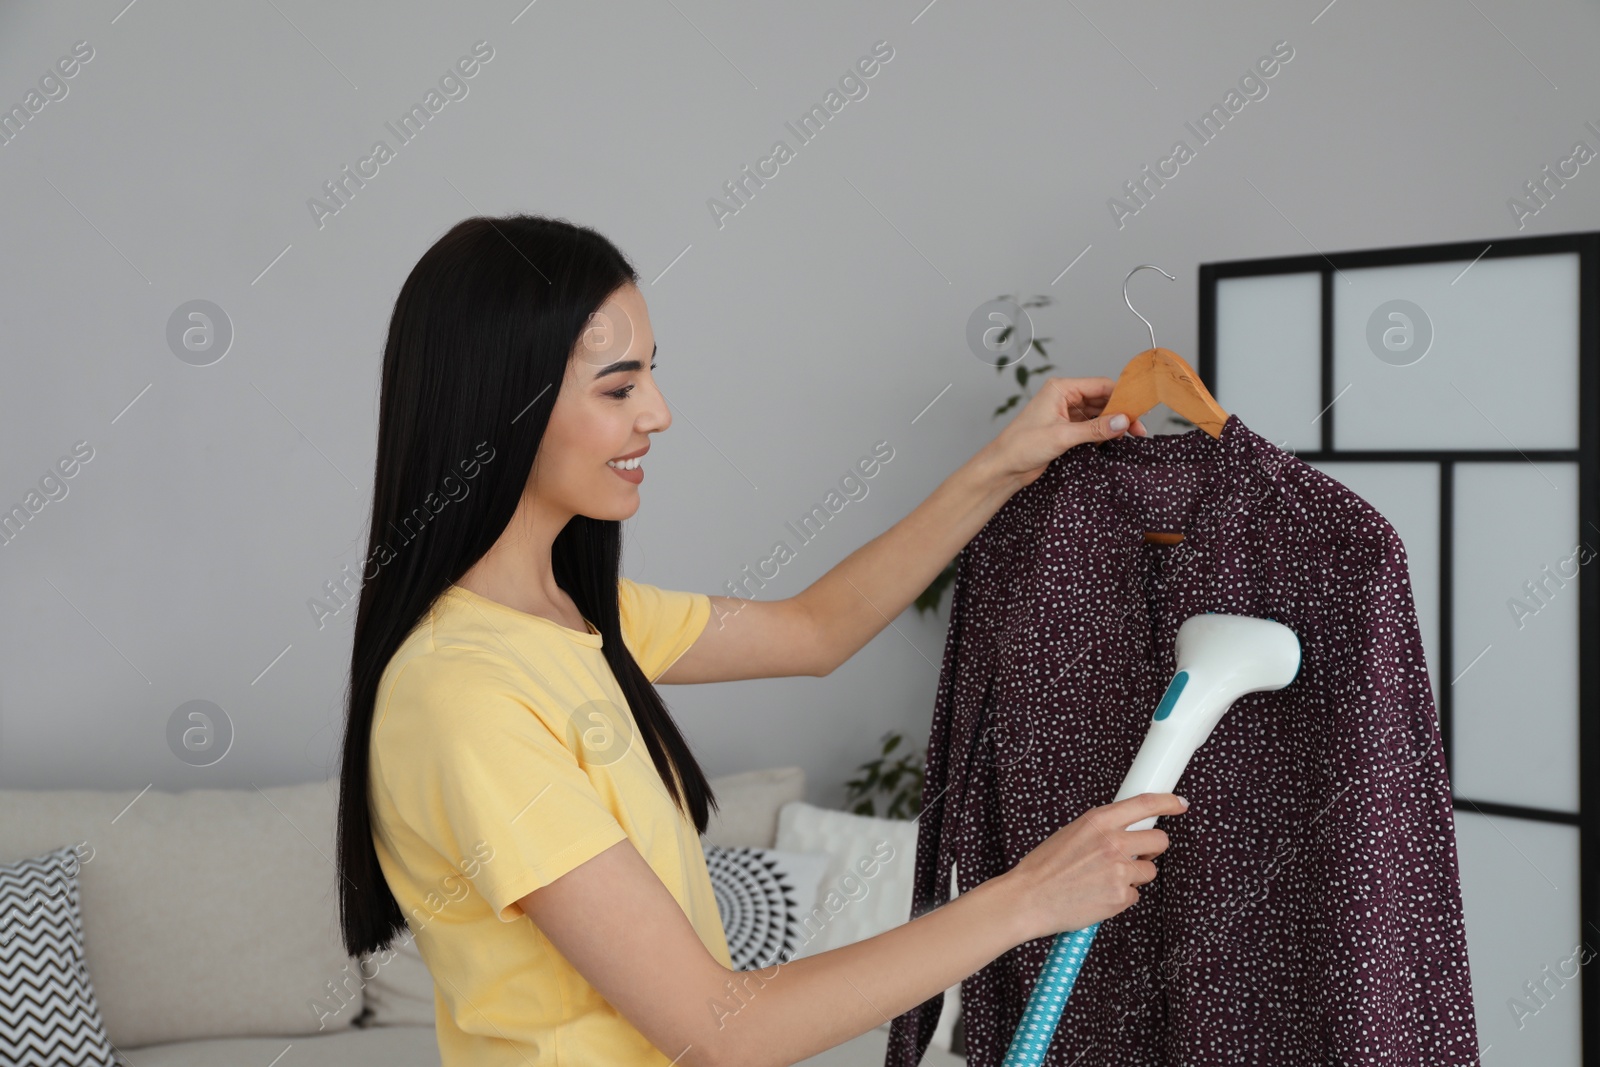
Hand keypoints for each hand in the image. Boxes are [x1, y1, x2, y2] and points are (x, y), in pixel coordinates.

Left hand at [984, 376, 1148, 489]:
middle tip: (1138, 429)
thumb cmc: (1021, 446)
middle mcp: (1064, 397)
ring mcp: (1065, 413)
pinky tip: (1113, 440)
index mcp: (1061, 389)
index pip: (1100, 386)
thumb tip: (1122, 422)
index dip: (1121, 396)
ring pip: (1098, 414)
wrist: (1004, 467)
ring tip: (1129, 436)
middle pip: (1102, 399)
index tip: (1138, 410)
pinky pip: (1090, 426)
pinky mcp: (1065, 429)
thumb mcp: (1062, 436)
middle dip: (1120, 413)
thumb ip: (1094, 429)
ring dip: (1112, 424)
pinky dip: (1102, 433)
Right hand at [999, 792, 1188, 942]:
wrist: (1028, 898)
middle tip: (1136, 855)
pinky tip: (1098, 895)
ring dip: (1134, 876)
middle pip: (1160, 840)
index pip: (1146, 803)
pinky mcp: (1120, 897)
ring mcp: (1119, 871)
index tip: (1179, 804)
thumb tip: (1127, 829)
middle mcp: (1113, 842)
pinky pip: (1134, 895)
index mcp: (1099, 821)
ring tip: (1103, 879)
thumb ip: (1102, 829)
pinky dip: (1120, 897)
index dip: (1168, 802)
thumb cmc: (1045, 868)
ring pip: (1149, 872)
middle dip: (1152, 848)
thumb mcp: (1073, 833)